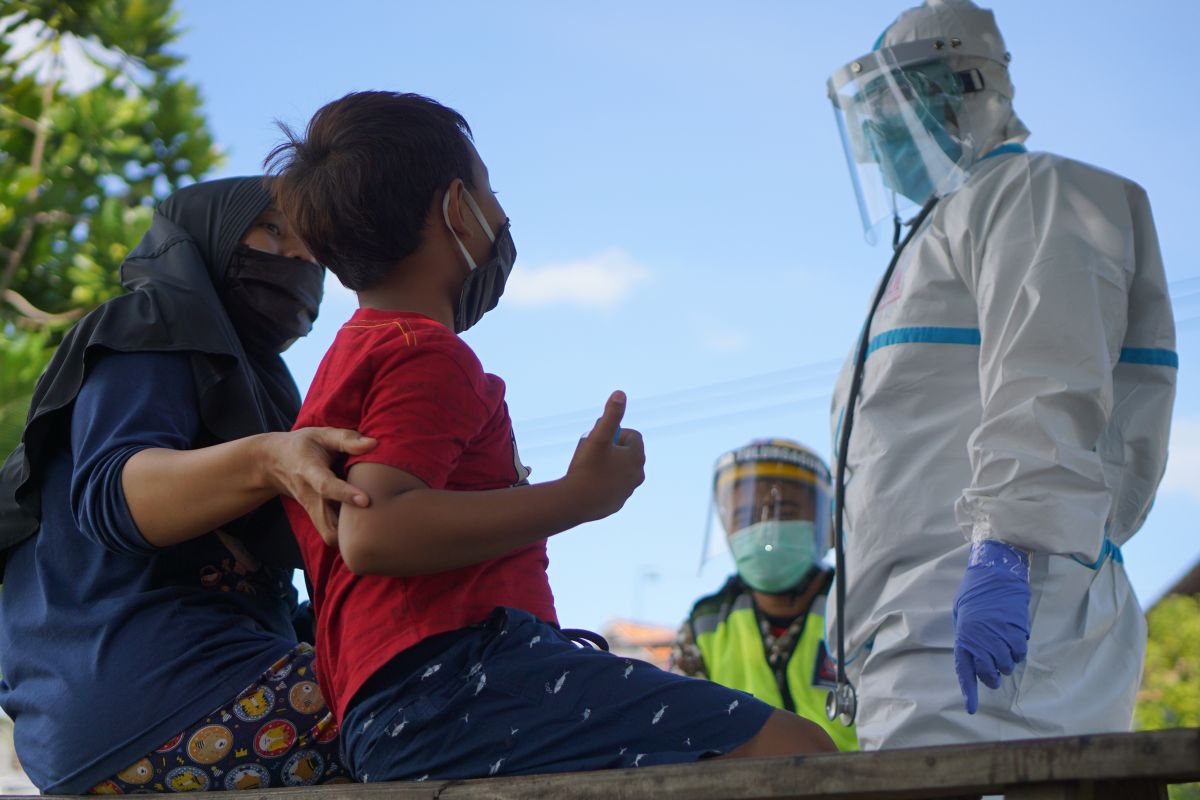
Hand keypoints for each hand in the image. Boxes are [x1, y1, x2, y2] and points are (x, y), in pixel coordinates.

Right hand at [263, 427, 375, 545]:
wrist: (275, 462)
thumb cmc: (304, 446)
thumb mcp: (321, 435)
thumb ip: (347, 439)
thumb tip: (374, 443)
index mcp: (309, 471)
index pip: (325, 486)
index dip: (345, 494)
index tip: (366, 500)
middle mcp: (309, 496)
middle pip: (327, 524)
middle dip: (352, 529)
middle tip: (380, 523)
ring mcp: (312, 511)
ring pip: (331, 535)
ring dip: (351, 536)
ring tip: (377, 527)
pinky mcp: (317, 518)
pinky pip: (332, 535)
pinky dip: (348, 537)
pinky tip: (367, 527)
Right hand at [564, 391, 644, 522]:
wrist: (575, 503)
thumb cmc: (586, 468)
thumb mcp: (598, 437)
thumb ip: (611, 415)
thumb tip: (621, 393)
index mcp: (636, 457)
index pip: (632, 436)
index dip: (615, 434)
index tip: (600, 438)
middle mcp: (638, 474)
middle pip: (626, 453)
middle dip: (611, 449)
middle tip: (592, 452)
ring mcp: (628, 490)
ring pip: (619, 470)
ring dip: (607, 465)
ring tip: (589, 467)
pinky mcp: (618, 502)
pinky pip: (612, 486)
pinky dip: (604, 482)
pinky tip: (589, 483)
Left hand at [953, 539, 1030, 713]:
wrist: (996, 575)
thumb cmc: (975, 594)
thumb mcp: (961, 615)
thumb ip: (967, 637)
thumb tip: (972, 658)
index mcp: (964, 637)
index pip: (965, 670)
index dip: (969, 691)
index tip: (971, 708)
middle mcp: (981, 641)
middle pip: (989, 673)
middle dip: (992, 676)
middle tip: (994, 670)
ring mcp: (999, 637)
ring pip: (1007, 665)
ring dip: (1006, 661)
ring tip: (1003, 646)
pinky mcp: (1016, 632)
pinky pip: (1020, 652)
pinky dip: (1018, 650)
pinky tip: (1014, 637)